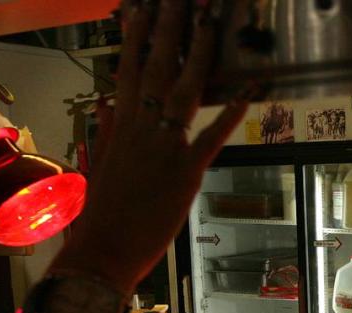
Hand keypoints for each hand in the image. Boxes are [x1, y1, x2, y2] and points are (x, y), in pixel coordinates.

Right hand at [53, 0, 250, 292]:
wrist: (103, 249)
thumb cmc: (103, 213)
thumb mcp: (102, 164)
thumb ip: (107, 130)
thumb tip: (105, 103)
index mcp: (121, 124)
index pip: (129, 68)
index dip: (136, 35)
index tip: (140, 6)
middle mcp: (141, 127)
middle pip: (158, 67)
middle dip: (171, 28)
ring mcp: (165, 146)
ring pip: (185, 89)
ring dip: (200, 52)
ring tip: (210, 20)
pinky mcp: (187, 171)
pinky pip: (212, 136)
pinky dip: (231, 113)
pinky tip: (249, 90)